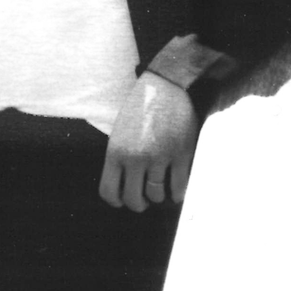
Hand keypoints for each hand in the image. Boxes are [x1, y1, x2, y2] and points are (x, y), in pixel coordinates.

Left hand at [99, 72, 198, 211]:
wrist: (164, 86)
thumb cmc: (140, 109)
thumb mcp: (119, 133)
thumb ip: (119, 159)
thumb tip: (124, 188)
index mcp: (115, 152)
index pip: (109, 192)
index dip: (117, 201)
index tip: (124, 199)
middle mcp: (135, 158)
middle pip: (134, 200)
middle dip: (140, 203)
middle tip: (145, 198)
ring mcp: (159, 157)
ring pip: (157, 195)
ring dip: (159, 196)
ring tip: (161, 188)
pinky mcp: (181, 155)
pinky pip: (178, 188)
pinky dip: (177, 193)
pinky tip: (176, 189)